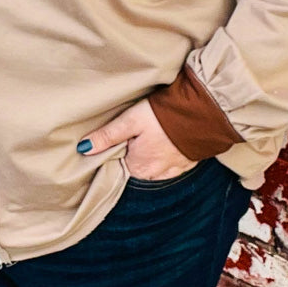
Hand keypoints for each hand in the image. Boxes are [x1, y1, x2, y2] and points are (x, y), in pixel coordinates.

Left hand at [78, 98, 197, 181]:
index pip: (118, 168)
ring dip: (150, 157)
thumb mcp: (130, 121)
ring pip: (154, 168)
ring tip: (149, 138)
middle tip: (132, 136)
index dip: (114, 155)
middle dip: (132, 156)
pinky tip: (165, 144)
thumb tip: (83, 148)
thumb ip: (107, 136)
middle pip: (136, 169)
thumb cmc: (164, 115)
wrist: (204, 112)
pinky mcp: (187, 163)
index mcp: (138, 167)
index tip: (115, 142)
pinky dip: (166, 157)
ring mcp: (173, 170)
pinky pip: (171, 166)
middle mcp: (155, 175)